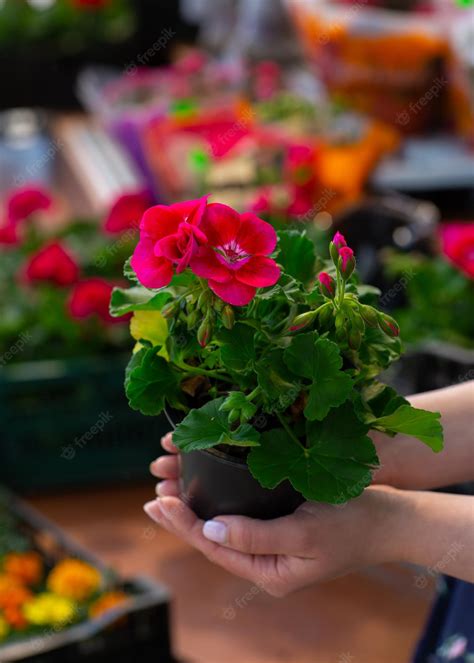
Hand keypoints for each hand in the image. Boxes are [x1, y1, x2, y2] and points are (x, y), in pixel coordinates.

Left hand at [147, 434, 404, 596]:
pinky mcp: (280, 528)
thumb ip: (255, 535)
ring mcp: (273, 547)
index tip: (158, 502)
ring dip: (196, 510)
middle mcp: (266, 564)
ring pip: (224, 529)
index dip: (184, 525)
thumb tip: (210, 528)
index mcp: (269, 573)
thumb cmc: (351, 524)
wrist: (388, 521)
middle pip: (214, 541)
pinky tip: (206, 491)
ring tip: (168, 493)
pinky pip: (239, 519)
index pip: (215, 548)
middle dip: (182, 519)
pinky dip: (218, 504)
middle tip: (153, 497)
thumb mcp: (303, 532)